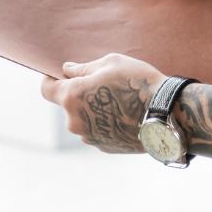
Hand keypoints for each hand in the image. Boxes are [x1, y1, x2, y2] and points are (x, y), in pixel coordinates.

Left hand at [39, 53, 163, 152]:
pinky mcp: (104, 147)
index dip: (51, 80)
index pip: (45, 89)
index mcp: (72, 97)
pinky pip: (98, 131)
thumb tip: (67, 70)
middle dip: (80, 94)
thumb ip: (84, 68)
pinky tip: (126, 115)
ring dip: (94, 110)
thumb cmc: (137, 83)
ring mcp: (89, 137)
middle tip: (104, 84)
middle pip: (67, 105)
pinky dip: (106, 123)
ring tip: (120, 100)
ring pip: (84, 119)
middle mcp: (75, 121)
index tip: (60, 76)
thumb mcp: (111, 63)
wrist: (165, 114)